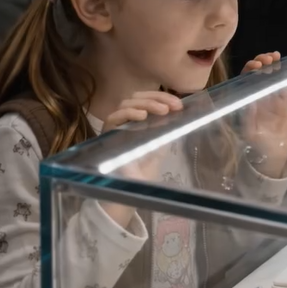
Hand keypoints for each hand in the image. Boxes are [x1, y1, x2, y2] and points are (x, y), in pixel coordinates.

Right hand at [101, 91, 182, 228]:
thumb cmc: (143, 169)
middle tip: (174, 106)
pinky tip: (143, 116)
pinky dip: (129, 113)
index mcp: (138, 119)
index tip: (179, 104)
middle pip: (136, 97)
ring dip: (147, 103)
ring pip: (126, 103)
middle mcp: (125, 119)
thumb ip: (165, 129)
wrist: (130, 190)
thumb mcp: (159, 146)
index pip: (147, 98)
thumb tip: (179, 113)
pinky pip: (114, 117)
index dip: (163, 97)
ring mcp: (115, 125)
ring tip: (163, 111)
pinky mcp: (106, 134)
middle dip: (156, 97)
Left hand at [241, 53, 286, 178]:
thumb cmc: (258, 144)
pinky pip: (282, 84)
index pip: (245, 79)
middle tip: (266, 59)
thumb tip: (249, 101)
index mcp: (247, 99)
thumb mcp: (251, 132)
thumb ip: (249, 118)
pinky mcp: (283, 101)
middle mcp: (257, 95)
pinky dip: (283, 74)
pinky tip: (284, 65)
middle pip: (256, 73)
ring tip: (275, 56)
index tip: (256, 65)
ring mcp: (270, 97)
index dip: (249, 70)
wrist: (273, 154)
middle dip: (260, 62)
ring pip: (269, 75)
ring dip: (271, 64)